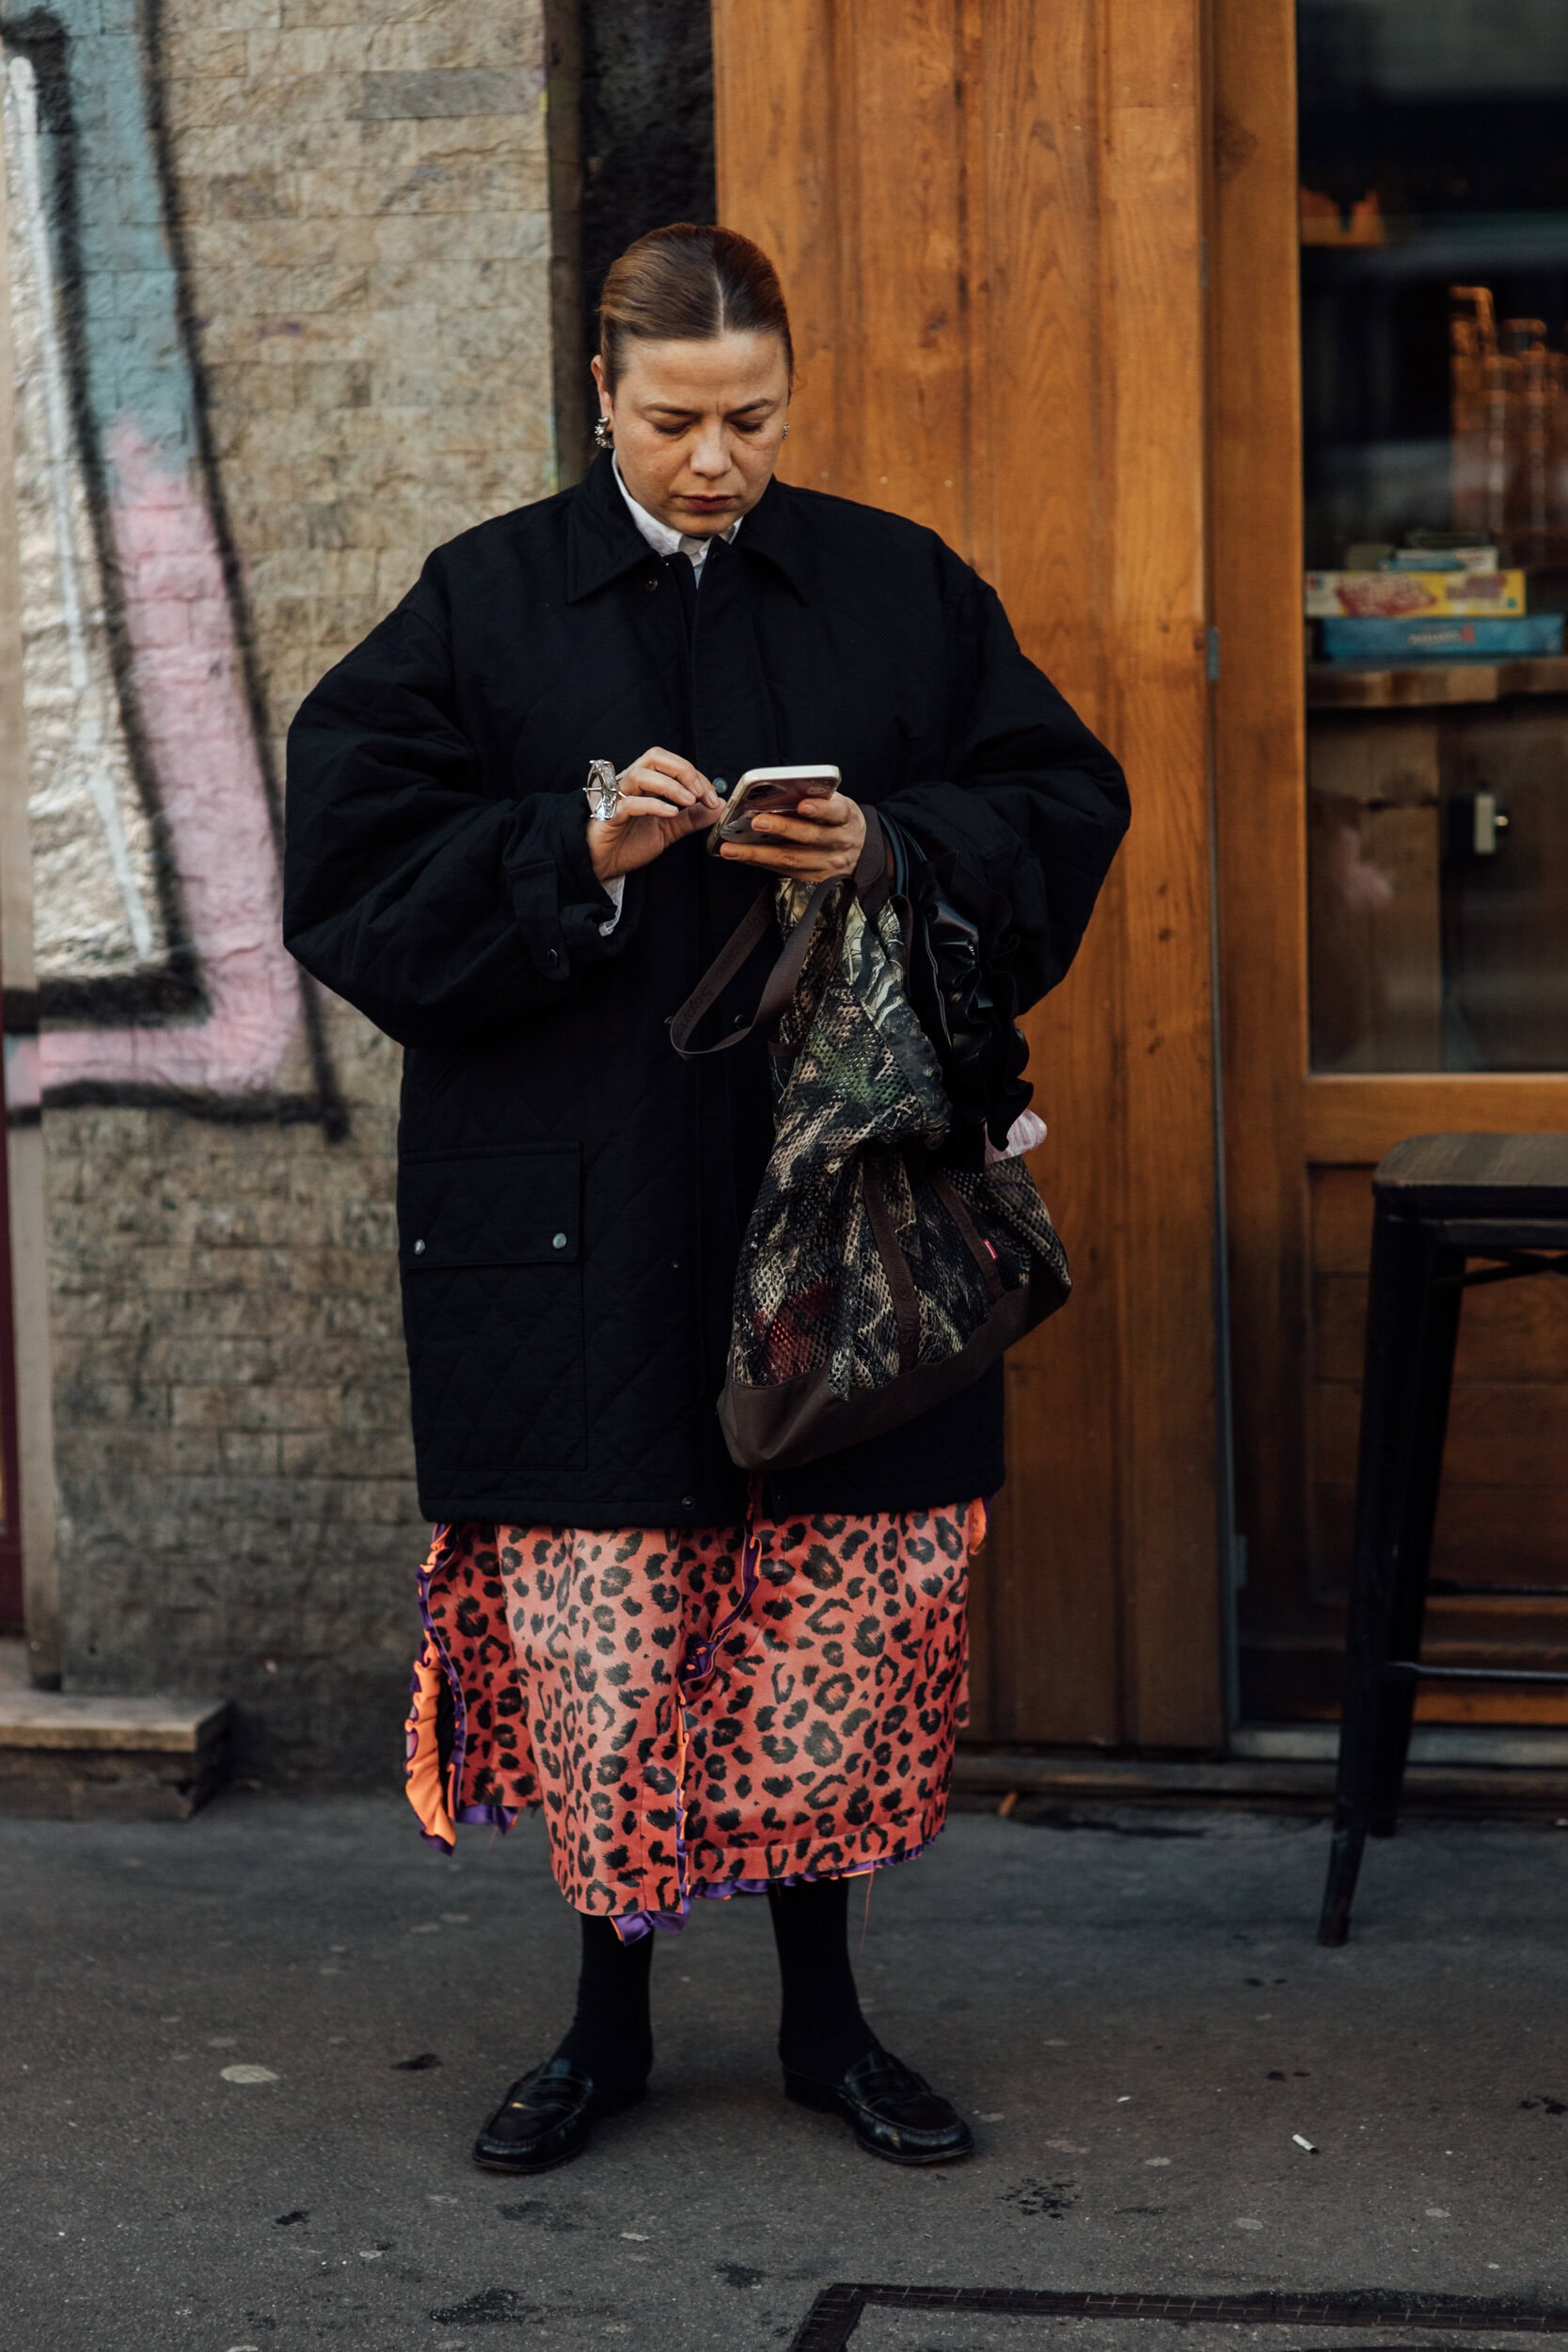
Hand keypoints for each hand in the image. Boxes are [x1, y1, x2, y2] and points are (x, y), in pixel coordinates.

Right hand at [586, 747, 722, 881]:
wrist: (601, 866)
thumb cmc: (627, 844)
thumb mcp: (667, 831)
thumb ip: (691, 818)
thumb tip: (717, 806)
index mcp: (644, 784)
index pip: (671, 764)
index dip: (695, 776)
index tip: (713, 798)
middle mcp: (629, 785)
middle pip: (654, 758)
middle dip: (683, 771)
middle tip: (701, 793)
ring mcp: (616, 799)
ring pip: (640, 775)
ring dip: (670, 785)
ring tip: (689, 801)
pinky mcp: (608, 817)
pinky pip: (630, 804)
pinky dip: (653, 805)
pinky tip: (671, 813)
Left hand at [718, 789, 866, 883]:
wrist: (860, 853)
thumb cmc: (839, 821)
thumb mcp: (838, 805)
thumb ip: (818, 798)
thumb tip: (781, 790)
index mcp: (847, 818)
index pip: (837, 812)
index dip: (820, 809)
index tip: (802, 805)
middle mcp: (840, 843)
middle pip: (810, 837)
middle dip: (782, 829)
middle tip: (756, 822)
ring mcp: (827, 864)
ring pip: (791, 859)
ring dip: (758, 853)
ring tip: (731, 848)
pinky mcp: (815, 880)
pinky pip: (784, 871)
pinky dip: (760, 863)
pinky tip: (741, 856)